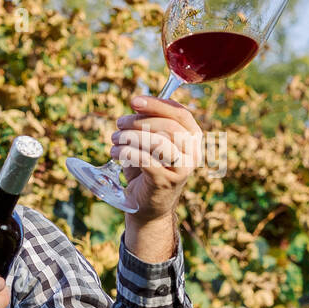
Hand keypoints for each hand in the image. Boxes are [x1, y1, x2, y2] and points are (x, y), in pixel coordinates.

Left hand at [109, 94, 203, 221]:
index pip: (180, 113)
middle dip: (139, 121)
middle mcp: (193, 153)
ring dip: (130, 136)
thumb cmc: (149, 169)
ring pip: (157, 142)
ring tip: (115, 139)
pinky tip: (115, 153)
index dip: (157, 104)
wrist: (148, 206)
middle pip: (168, 126)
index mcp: (193, 138)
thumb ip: (150, 123)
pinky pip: (145, 160)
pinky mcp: (165, 182)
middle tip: (120, 124)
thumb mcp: (152, 142)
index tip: (134, 101)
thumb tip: (138, 104)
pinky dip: (126, 152)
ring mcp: (182, 169)